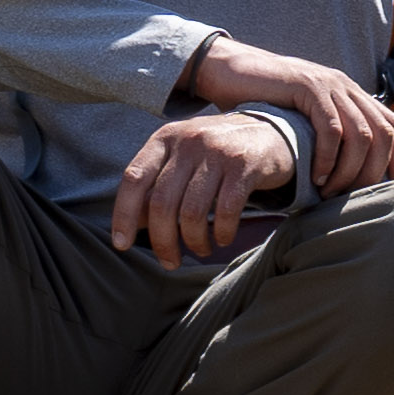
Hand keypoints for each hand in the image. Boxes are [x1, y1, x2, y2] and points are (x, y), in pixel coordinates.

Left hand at [110, 107, 311, 267]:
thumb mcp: (183, 157)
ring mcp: (217, 151)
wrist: (271, 132)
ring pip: (192, 211)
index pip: (134, 179)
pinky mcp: (245, 165)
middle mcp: (188, 141)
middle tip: (169, 262)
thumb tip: (134, 224)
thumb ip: (158, 183)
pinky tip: (223, 239)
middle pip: (162, 202)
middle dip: (162, 240)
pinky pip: (226, 211)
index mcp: (165, 138)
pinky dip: (222, 233)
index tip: (122, 244)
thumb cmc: (218, 153)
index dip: (124, 215)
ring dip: (194, 241)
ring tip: (200, 249)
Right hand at [174, 36, 393, 204]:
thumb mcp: (306, 119)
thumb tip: (351, 174)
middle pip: (383, 134)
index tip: (393, 190)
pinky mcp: (308, 87)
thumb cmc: (266, 104)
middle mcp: (347, 87)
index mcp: (353, 94)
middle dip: (373, 172)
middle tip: (352, 199)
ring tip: (330, 192)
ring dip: (350, 170)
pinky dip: (328, 157)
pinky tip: (316, 177)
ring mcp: (329, 85)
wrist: (231, 71)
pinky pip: (331, 128)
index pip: (393, 126)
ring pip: (361, 134)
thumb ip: (330, 135)